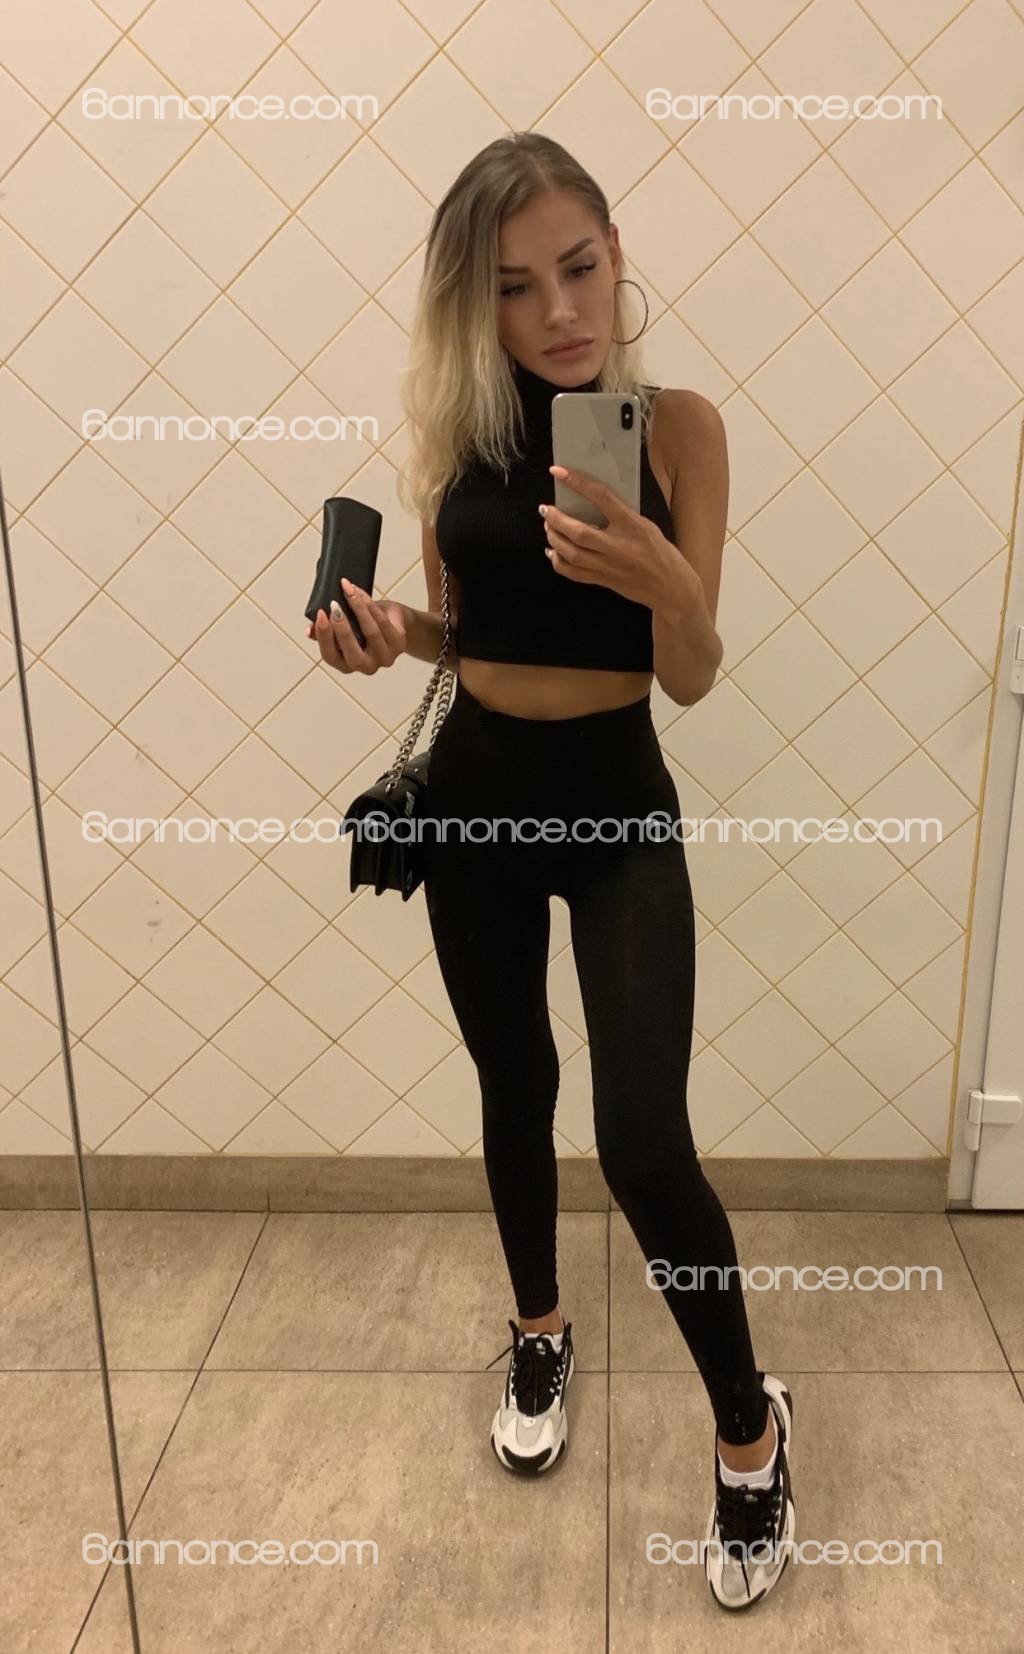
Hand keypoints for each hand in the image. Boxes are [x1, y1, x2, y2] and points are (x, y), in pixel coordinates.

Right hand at [308, 580, 407, 673]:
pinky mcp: (398, 643)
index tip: (320, 615)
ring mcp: (384, 657)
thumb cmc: (364, 628)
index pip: (331, 656)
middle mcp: (366, 666)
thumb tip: (309, 630)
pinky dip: (369, 604)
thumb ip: (325, 632)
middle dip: (341, 627)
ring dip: (357, 608)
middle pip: (352, 651)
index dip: (324, 637)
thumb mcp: (343, 630)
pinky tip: (359, 592)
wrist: (395, 624)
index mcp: (346, 665)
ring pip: (370, 631)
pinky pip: (382, 621)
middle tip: (333, 605)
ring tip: (347, 590)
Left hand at [542, 463, 696, 619]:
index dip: (578, 483)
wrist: (672, 588)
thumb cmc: (662, 553)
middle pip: (579, 532)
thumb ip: (621, 517)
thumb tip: (592, 504)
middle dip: (556, 519)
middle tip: (545, 509)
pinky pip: (575, 573)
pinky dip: (558, 562)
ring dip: (554, 538)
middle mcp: (620, 546)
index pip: (602, 498)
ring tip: (548, 527)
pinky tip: (552, 552)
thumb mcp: (647, 527)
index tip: (559, 472)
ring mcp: (610, 567)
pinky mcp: (605, 581)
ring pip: (572, 553)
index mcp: (633, 526)